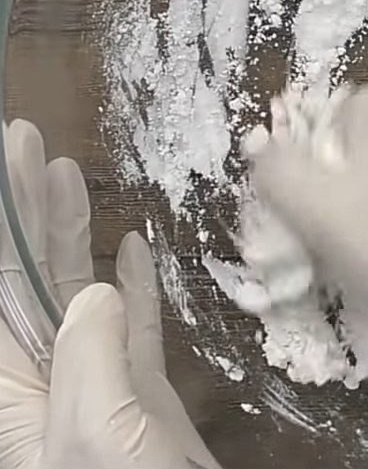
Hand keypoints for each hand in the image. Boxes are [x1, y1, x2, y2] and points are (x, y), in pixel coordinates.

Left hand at [0, 119, 219, 468]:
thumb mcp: (101, 435)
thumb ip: (88, 356)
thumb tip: (96, 286)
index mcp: (16, 391)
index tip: (5, 158)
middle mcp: (46, 379)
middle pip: (24, 278)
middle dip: (24, 209)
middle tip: (27, 142)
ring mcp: (98, 381)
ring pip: (75, 291)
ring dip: (71, 232)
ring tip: (69, 174)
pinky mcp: (142, 391)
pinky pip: (132, 324)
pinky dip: (131, 284)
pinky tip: (131, 248)